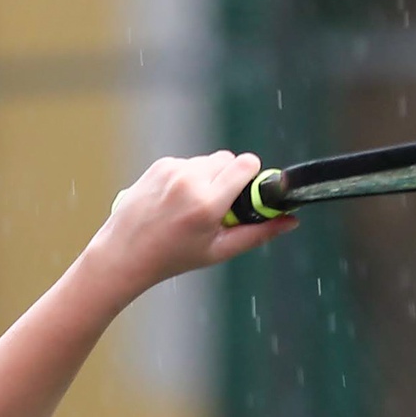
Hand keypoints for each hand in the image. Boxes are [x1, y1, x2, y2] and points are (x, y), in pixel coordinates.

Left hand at [87, 151, 296, 296]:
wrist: (125, 253)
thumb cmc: (174, 257)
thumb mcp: (219, 250)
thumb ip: (259, 233)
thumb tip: (291, 221)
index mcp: (207, 203)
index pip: (246, 164)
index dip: (251, 176)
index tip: (247, 193)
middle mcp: (190, 181)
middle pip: (228, 159)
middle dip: (229, 178)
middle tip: (219, 206)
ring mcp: (172, 170)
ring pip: (208, 161)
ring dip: (209, 178)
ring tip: (192, 207)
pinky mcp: (159, 165)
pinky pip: (188, 163)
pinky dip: (188, 177)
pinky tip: (175, 201)